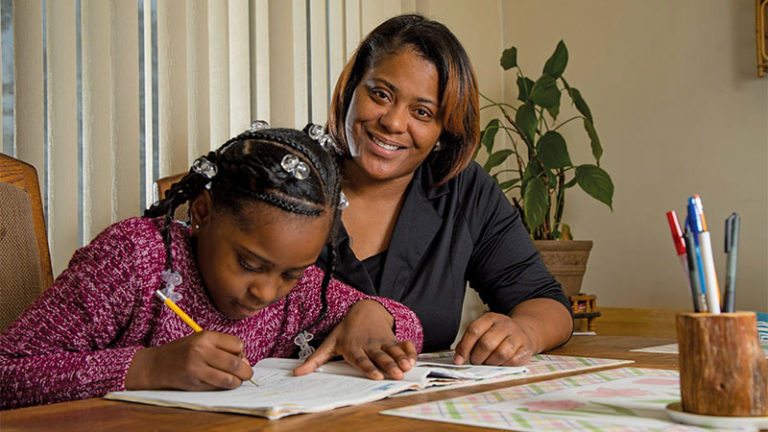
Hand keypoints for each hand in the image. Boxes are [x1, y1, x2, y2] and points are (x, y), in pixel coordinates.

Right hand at [126, 331, 252, 390]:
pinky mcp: (193, 383)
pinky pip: (217, 387)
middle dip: (246, 371)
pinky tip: (221, 383)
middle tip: (246, 374)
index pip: (238, 344)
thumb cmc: (183, 351)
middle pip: (236, 363)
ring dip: (237, 381)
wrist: (156, 365)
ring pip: (229, 379)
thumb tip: (246, 363)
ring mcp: (197, 368)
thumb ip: (223, 348)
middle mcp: (201, 351)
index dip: (241, 352)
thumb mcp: (201, 341)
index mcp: (205, 337)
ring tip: (236, 380)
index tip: (238, 356)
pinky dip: (224, 387)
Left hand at [293, 300, 417, 379]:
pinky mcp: (392, 339)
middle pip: (380, 357)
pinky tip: (413, 359)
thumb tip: (297, 373)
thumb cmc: (346, 331)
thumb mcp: (330, 343)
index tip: (376, 375)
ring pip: (392, 351)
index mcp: (354, 347)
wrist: (364, 310)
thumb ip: (315, 360)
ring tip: (407, 367)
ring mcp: (382, 341)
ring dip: (400, 359)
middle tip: (397, 373)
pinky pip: (402, 344)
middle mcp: (369, 345)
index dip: (368, 367)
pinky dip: (409, 351)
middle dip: (389, 365)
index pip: (361, 359)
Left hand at [453, 312, 536, 365]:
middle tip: (475, 361)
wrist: (525, 331)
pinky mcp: (526, 348)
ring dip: (490, 363)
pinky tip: (500, 363)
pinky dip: (503, 365)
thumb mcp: (483, 331)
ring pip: (501, 353)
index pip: (474, 330)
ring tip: (487, 363)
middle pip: (486, 343)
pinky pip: (513, 361)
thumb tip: (458, 358)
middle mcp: (504, 324)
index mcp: (490, 318)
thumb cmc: (498, 334)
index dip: (464, 347)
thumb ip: (469, 342)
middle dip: (477, 357)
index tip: (458, 360)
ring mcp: (517, 335)